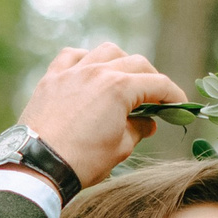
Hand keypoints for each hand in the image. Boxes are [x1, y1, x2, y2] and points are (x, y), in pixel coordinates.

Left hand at [19, 42, 182, 187]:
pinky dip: (85, 59)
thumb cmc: (82, 161)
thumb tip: (147, 122)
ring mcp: (72, 72)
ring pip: (105, 51)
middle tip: (156, 98)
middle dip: (151, 78)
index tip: (179, 105)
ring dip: (120, 61)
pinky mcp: (51, 79)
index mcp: (119, 87)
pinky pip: (71, 56)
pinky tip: (89, 70)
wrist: (38, 166)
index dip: (173, 95)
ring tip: (124, 79)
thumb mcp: (120, 149)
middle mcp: (97, 71)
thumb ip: (138, 129)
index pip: (157, 83)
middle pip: (136, 63)